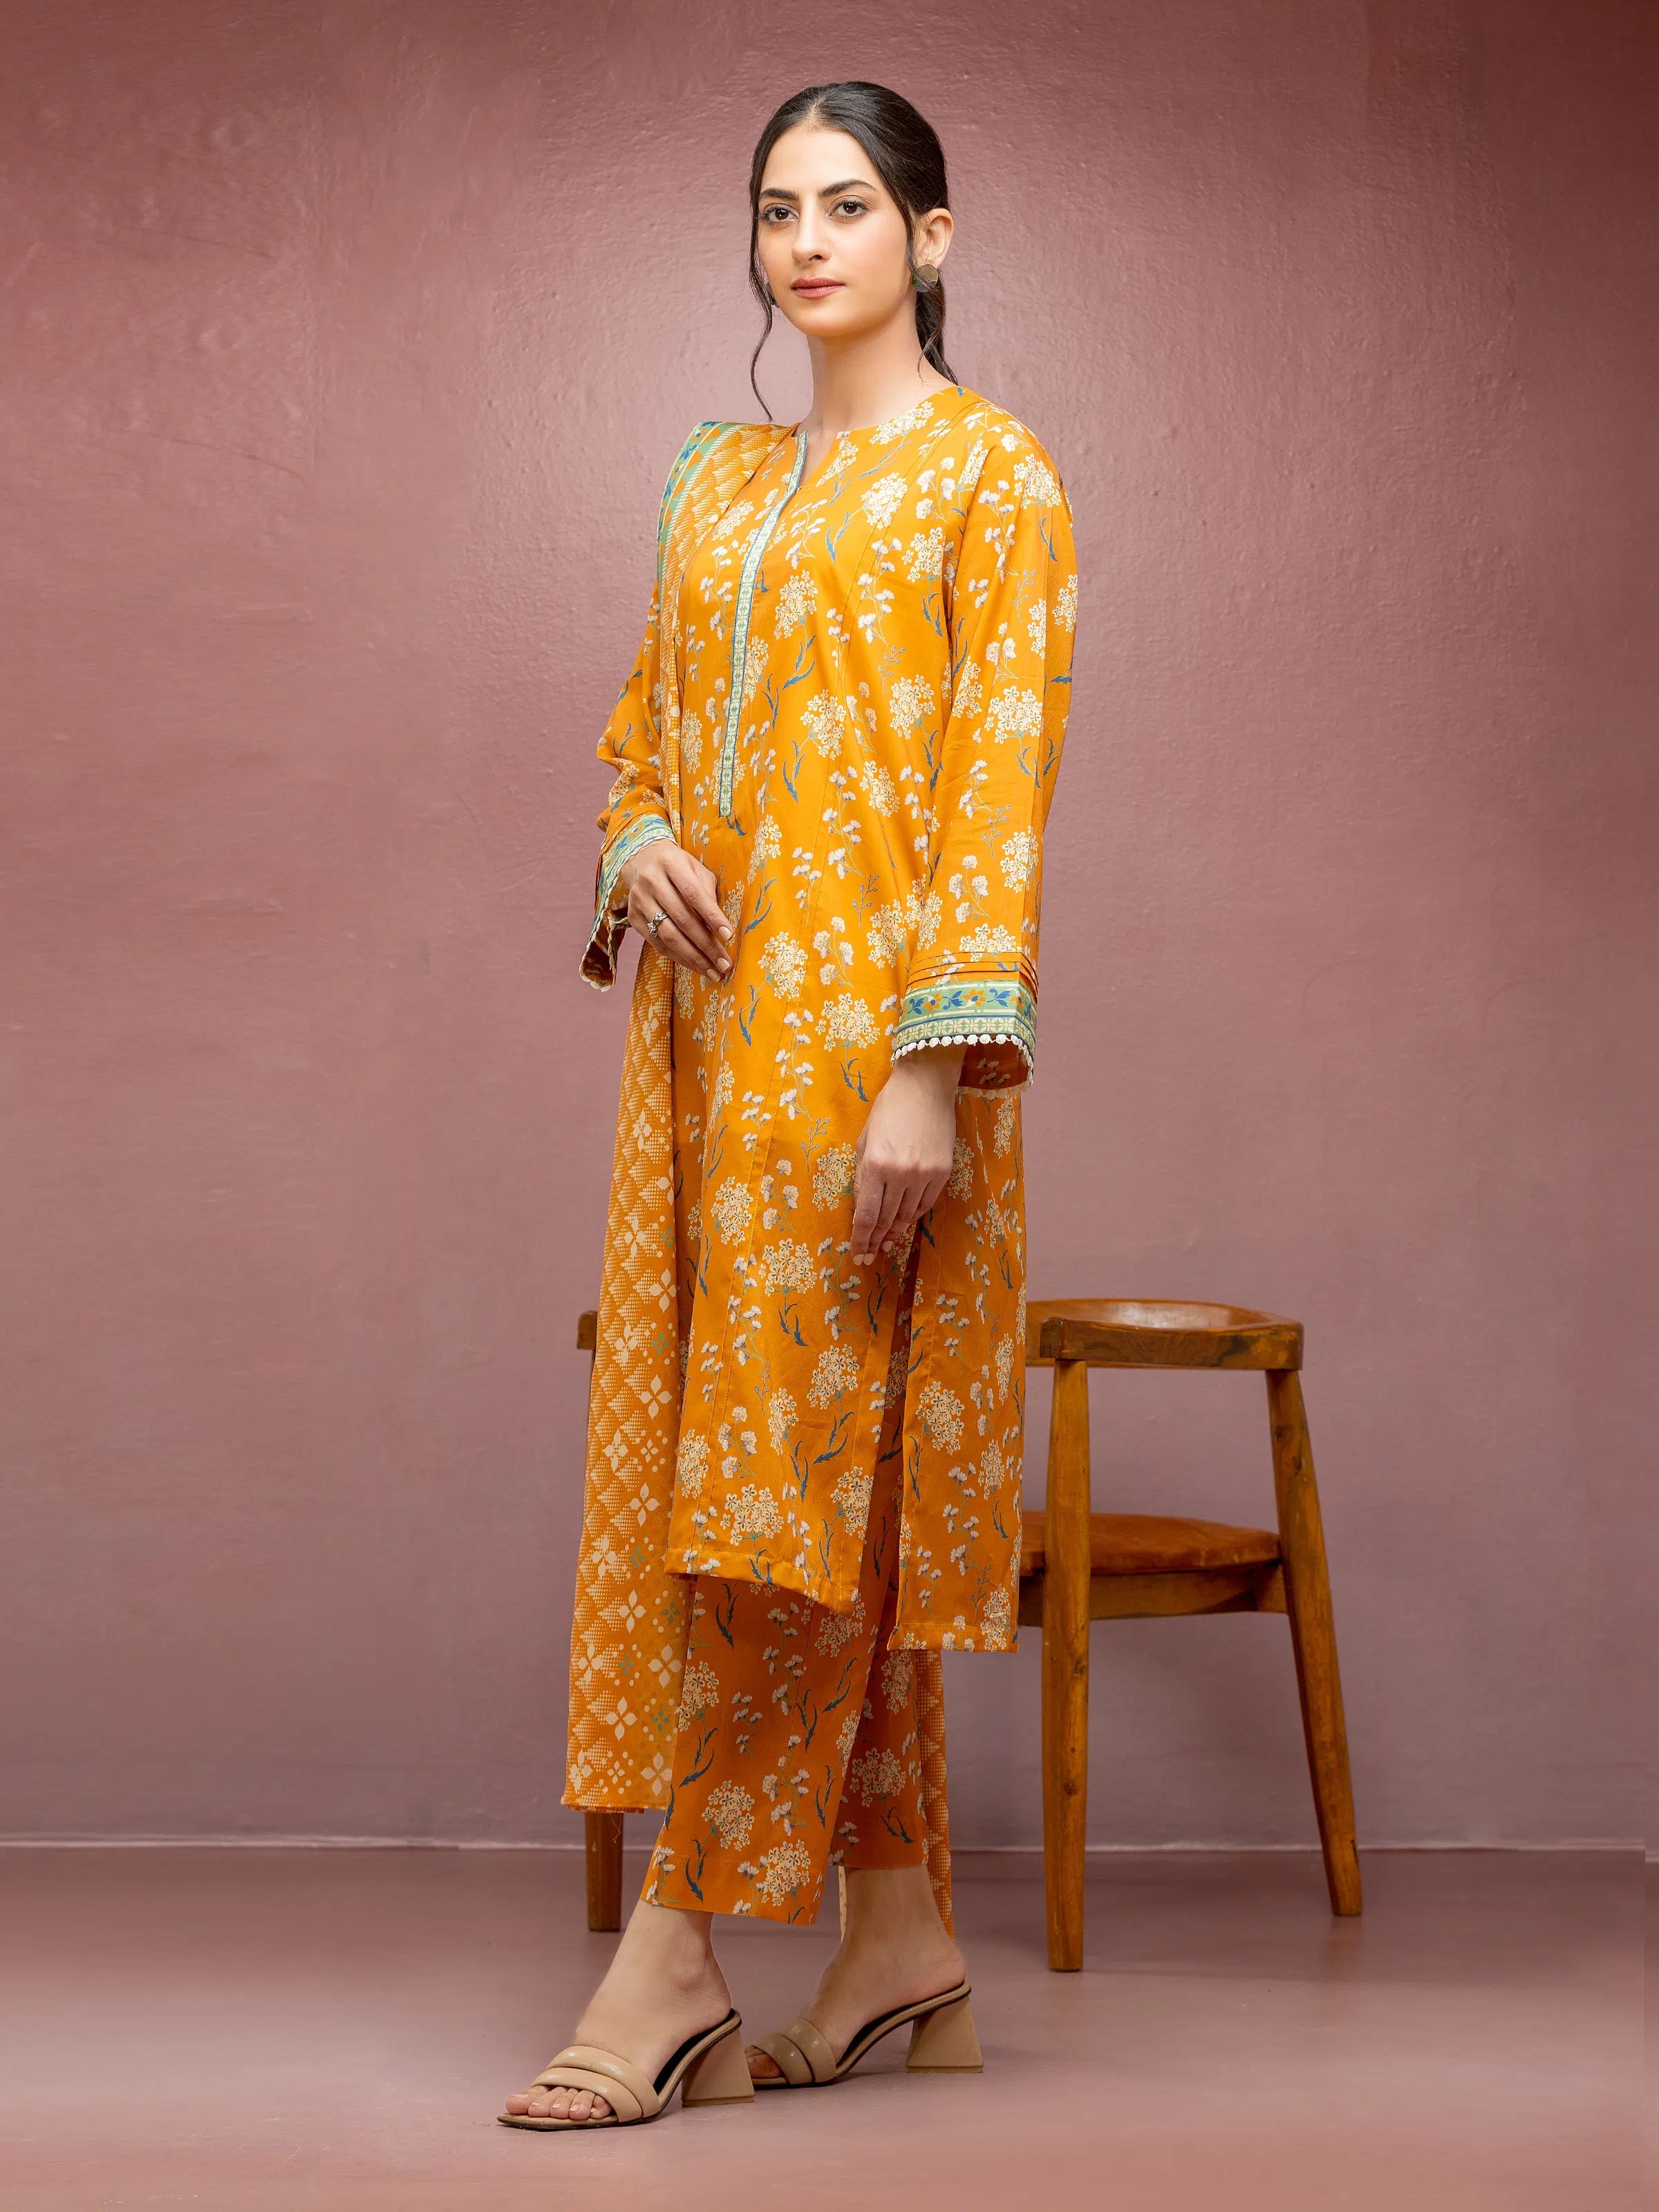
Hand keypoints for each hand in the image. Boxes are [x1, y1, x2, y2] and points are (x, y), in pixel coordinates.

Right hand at [617, 842, 731, 980]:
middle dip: (706, 945)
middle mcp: (652, 881)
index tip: (728, 936)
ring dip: (693, 957)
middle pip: (682, 919)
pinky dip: (678, 957)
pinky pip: (657, 943)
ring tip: (712, 971)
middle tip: (724, 964)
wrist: (643, 861)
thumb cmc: (679, 868)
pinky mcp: (633, 918)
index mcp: (671, 864)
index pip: (694, 894)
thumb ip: (708, 894)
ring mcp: (639, 901)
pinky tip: (694, 965)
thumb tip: (720, 928)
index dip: (712, 917)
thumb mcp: (697, 870)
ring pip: (668, 936)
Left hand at [849, 1045, 965, 1264]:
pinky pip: (926, 1203)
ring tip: (886, 1244)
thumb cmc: (888, 1109)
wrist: (925, 1086)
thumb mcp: (865, 1140)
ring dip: (895, 1232)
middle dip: (875, 1240)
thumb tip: (862, 1207)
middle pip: (886, 1219)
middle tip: (869, 1256)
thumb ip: (862, 1176)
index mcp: (875, 1165)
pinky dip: (914, 1216)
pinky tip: (905, 1223)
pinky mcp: (942, 1172)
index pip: (866, 1215)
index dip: (861, 1239)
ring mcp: (924, 1174)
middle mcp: (900, 1174)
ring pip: (907, 1215)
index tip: (857, 1255)